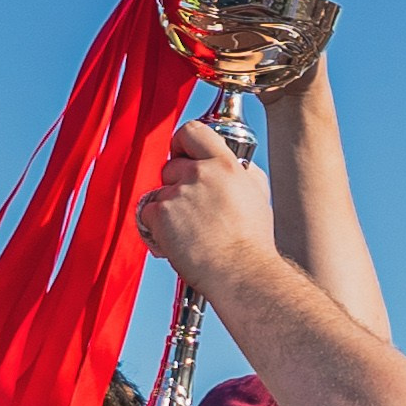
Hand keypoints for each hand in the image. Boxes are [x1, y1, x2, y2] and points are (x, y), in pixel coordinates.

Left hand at [137, 120, 276, 287]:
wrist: (242, 274)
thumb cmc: (252, 244)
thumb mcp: (257, 195)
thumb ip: (241, 172)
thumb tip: (232, 166)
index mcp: (225, 165)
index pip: (192, 131)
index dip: (182, 143)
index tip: (182, 154)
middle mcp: (200, 174)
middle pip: (171, 165)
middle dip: (176, 184)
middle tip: (191, 208)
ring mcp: (179, 193)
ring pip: (160, 192)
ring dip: (169, 210)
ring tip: (190, 232)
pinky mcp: (162, 214)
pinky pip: (148, 213)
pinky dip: (157, 228)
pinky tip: (178, 241)